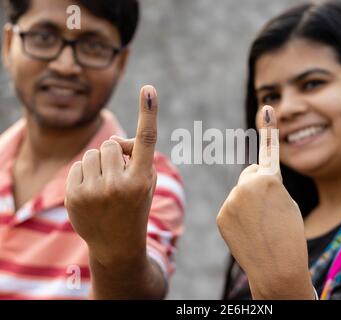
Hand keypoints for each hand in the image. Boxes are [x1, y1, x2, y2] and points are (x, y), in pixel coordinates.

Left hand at [65, 85, 157, 266]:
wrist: (116, 244)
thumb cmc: (135, 205)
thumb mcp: (145, 182)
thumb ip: (135, 155)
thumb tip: (113, 141)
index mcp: (142, 180)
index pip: (146, 140)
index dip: (148, 113)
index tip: (149, 89)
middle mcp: (119, 185)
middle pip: (110, 144)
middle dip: (114, 155)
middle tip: (119, 174)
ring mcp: (94, 191)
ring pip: (93, 153)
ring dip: (99, 164)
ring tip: (105, 186)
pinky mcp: (74, 196)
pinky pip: (78, 166)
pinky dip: (85, 174)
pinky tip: (92, 193)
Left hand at [216, 105, 313, 298]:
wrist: (277, 267)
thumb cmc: (290, 235)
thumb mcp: (287, 203)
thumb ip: (269, 185)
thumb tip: (250, 179)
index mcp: (268, 179)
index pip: (269, 152)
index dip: (269, 130)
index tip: (267, 107)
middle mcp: (246, 184)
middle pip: (251, 175)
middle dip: (258, 185)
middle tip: (269, 209)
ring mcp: (231, 200)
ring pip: (241, 192)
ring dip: (248, 202)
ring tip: (260, 224)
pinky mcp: (222, 214)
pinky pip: (231, 207)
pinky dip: (238, 215)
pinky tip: (248, 230)